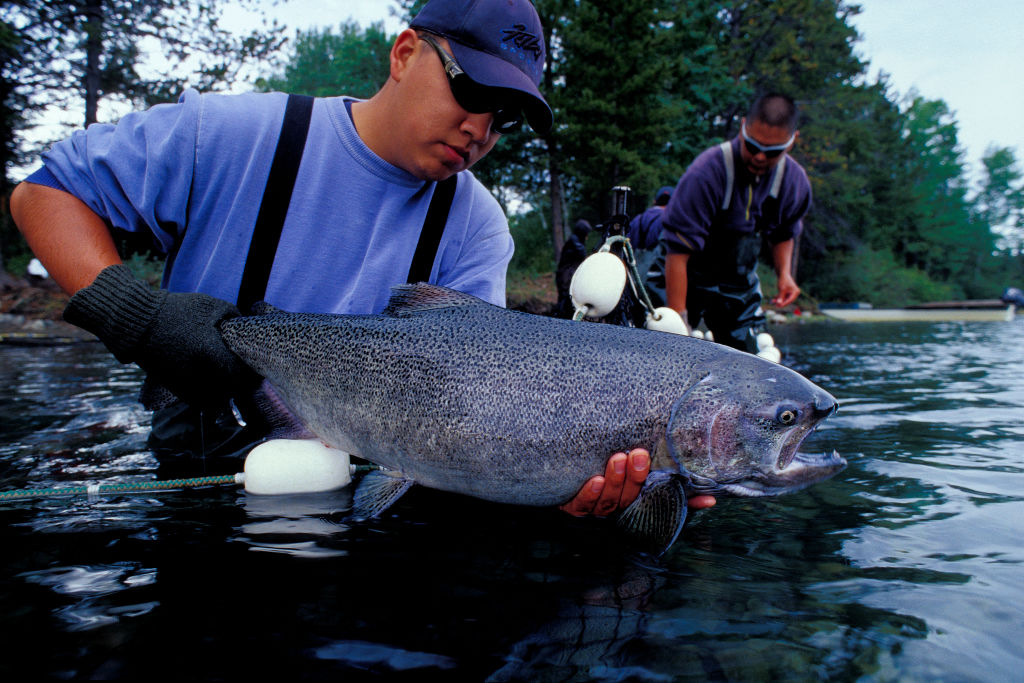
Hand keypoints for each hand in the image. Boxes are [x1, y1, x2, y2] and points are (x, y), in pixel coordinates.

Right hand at [64, 264, 260, 407]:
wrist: (137, 324)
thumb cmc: (175, 311)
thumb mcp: (210, 306)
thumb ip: (234, 316)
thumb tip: (248, 325)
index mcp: (211, 353)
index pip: (242, 376)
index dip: (253, 375)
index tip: (257, 370)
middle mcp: (200, 374)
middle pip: (232, 391)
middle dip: (241, 384)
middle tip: (246, 376)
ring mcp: (186, 384)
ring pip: (216, 400)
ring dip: (226, 393)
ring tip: (230, 381)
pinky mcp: (175, 388)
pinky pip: (200, 401)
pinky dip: (210, 396)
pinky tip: (213, 384)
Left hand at [560, 449, 717, 516]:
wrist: (566, 477)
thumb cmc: (615, 480)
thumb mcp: (645, 482)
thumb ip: (677, 491)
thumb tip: (711, 499)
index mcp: (636, 505)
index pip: (660, 505)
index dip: (680, 502)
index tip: (699, 493)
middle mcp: (616, 510)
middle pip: (629, 500)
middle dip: (635, 478)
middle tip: (638, 454)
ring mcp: (594, 509)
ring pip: (607, 502)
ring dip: (614, 481)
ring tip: (618, 458)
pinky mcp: (572, 506)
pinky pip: (580, 505)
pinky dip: (588, 494)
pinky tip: (595, 480)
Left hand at [771, 272, 799, 307]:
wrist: (783, 274)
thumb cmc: (783, 281)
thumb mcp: (781, 290)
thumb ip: (780, 297)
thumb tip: (779, 304)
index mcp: (796, 292)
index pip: (790, 300)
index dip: (784, 303)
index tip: (779, 306)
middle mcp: (795, 293)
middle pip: (788, 300)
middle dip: (781, 302)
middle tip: (775, 305)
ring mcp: (792, 293)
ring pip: (785, 299)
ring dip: (779, 300)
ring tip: (773, 301)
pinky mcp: (789, 292)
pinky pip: (784, 296)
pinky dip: (780, 297)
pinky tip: (774, 298)